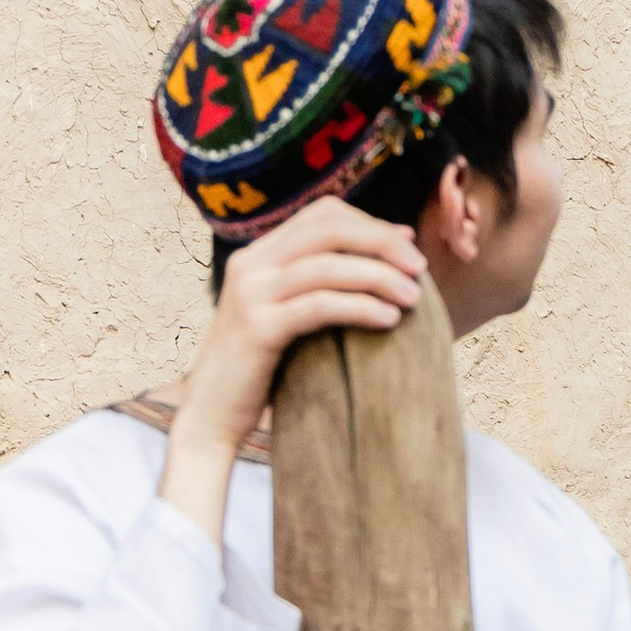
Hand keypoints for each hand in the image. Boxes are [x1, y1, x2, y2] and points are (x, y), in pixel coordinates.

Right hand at [160, 199, 425, 542]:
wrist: (211, 415)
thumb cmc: (260, 369)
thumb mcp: (286, 314)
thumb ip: (318, 286)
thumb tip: (385, 262)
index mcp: (259, 255)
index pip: (323, 215)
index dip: (371, 223)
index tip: (408, 243)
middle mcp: (250, 264)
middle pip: (328, 230)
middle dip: (381, 242)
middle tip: (419, 266)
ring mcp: (250, 294)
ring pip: (327, 266)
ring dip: (378, 276)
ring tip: (413, 298)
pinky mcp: (257, 328)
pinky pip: (318, 305)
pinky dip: (359, 307)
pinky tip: (388, 319)